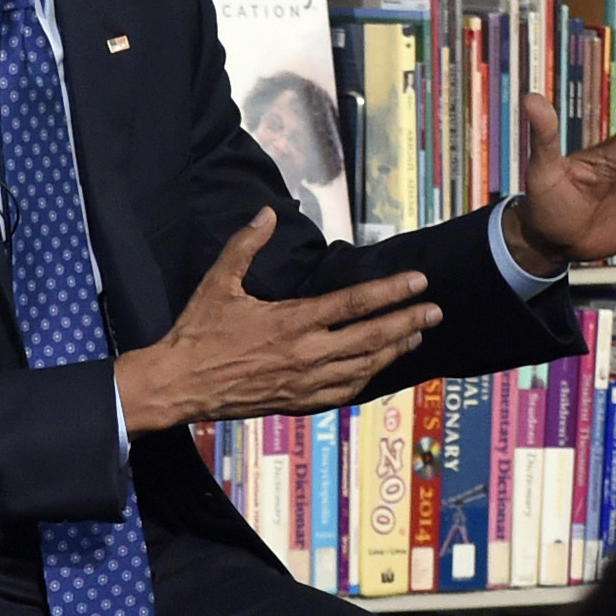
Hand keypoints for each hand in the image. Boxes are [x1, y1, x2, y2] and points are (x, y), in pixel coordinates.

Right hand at [113, 211, 437, 434]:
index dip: (391, 291)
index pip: (354, 303)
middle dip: (407, 321)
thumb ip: (245, 245)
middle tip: (436, 310)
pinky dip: (367, 379)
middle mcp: (306, 354)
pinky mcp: (297, 402)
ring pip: (364, 368)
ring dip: (394, 350)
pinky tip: (378, 368)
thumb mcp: (218, 282)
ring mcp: (304, 382)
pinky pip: (343, 392)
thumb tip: (266, 213)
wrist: (179, 384)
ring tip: (417, 334)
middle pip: (371, 338)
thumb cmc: (198, 332)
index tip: (419, 281)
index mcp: (292, 321)